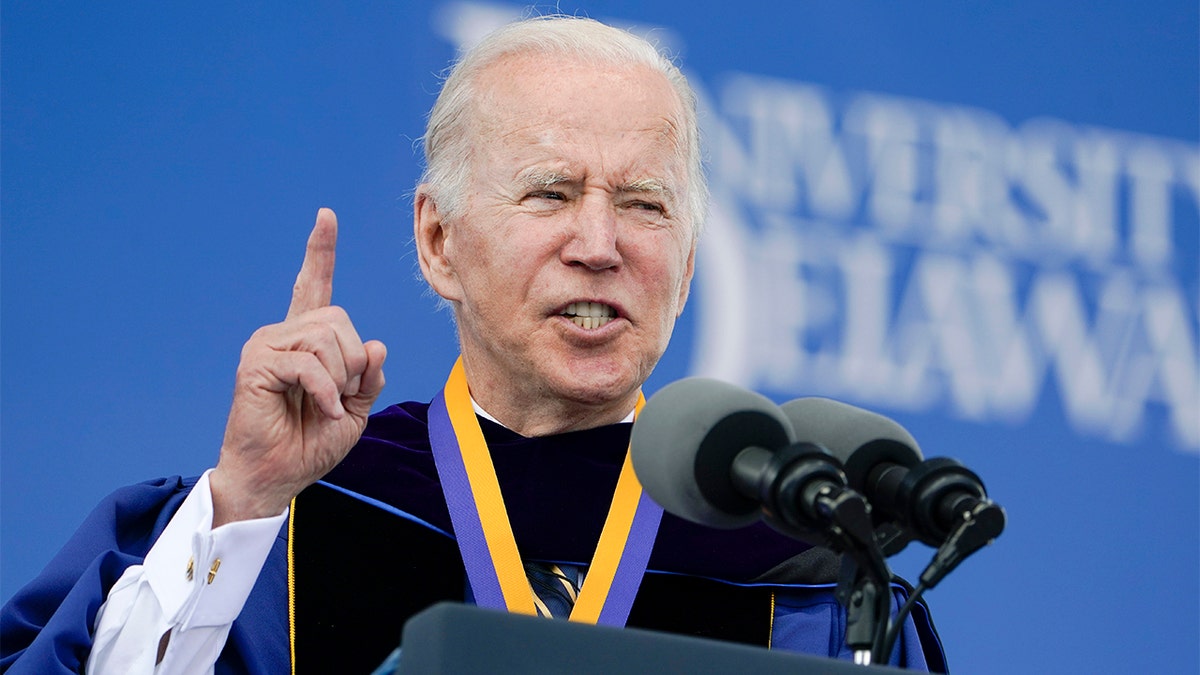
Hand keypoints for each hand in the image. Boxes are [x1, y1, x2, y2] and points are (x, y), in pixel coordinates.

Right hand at [209, 208, 386, 526]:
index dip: (321, 253)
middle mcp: (283, 334)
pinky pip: (310, 364)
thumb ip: (368, 376)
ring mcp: (266, 345)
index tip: (326, 217)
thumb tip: (375, 344)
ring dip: (340, 379)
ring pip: (327, 338)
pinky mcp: (256, 364)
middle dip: (353, 362)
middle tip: (338, 396)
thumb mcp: (356, 409)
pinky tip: (321, 411)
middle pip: (340, 319)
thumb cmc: (310, 444)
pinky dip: (326, 392)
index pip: (315, 287)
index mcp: (307, 341)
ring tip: (324, 405)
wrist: (277, 477)